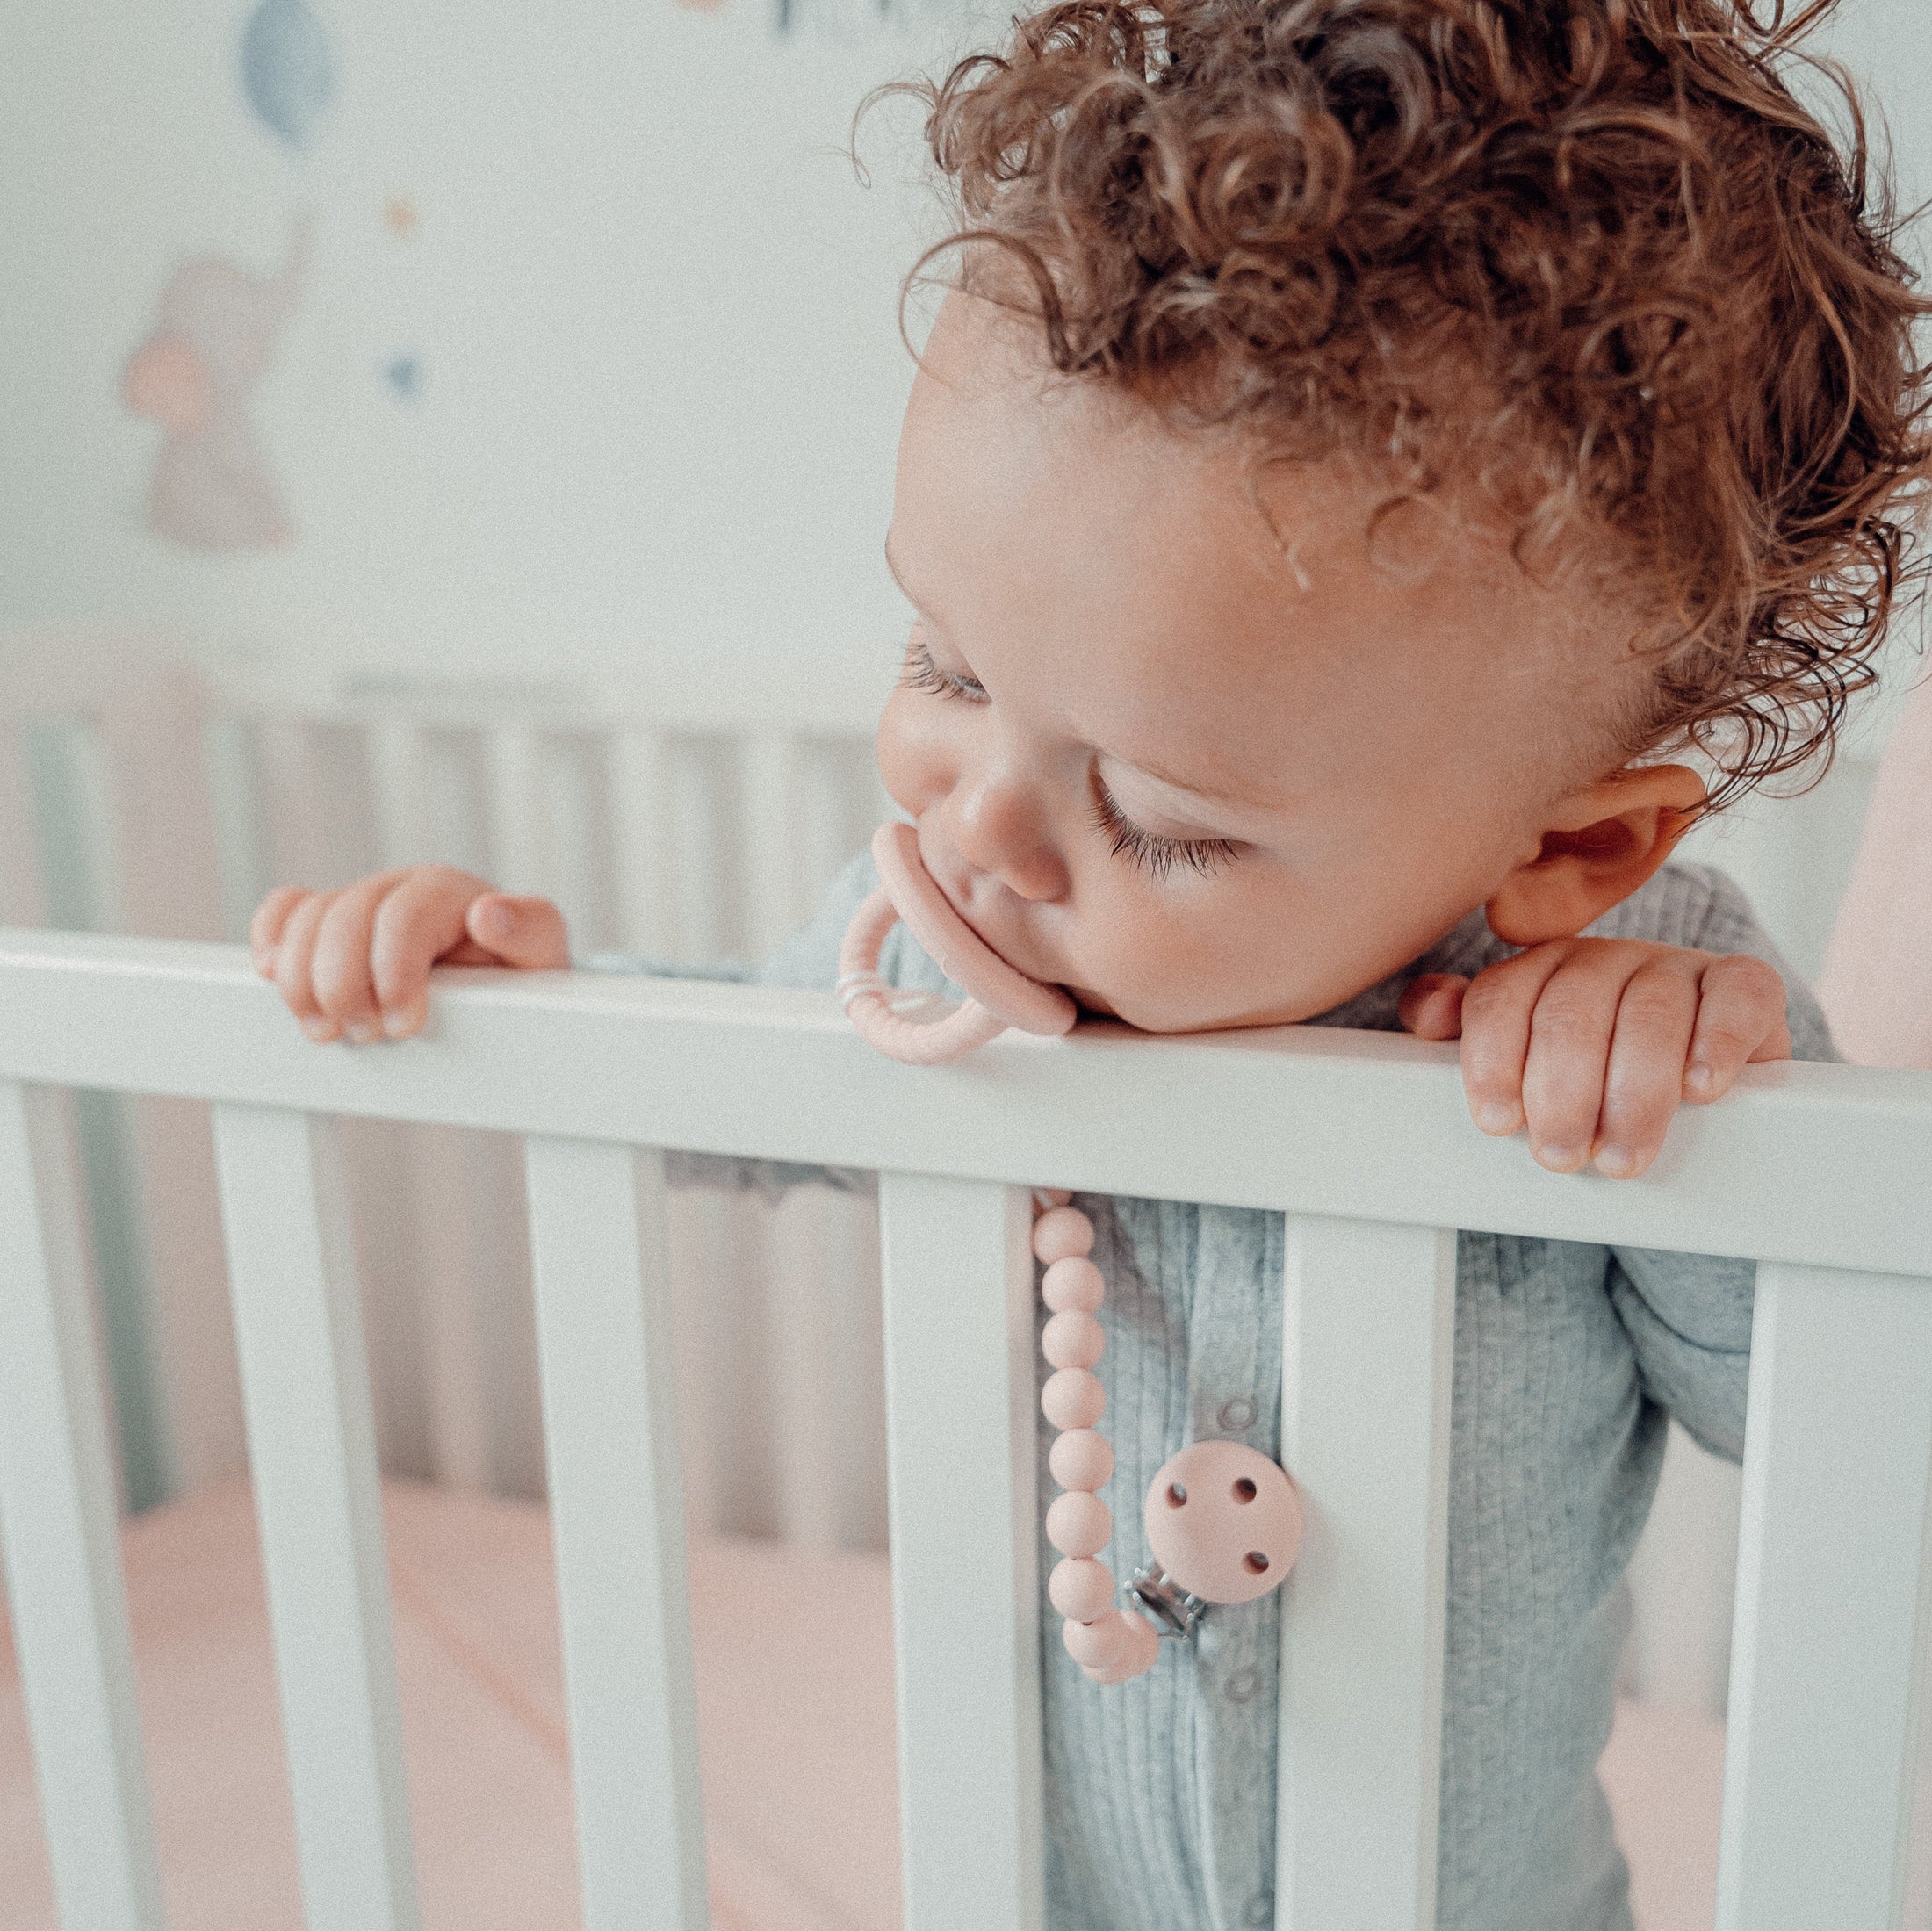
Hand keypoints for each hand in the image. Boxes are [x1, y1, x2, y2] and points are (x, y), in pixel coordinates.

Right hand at [250, 866, 568, 1042]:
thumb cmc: (520, 971)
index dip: (394, 974)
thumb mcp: (542, 955)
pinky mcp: (327, 920)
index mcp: (447, 890)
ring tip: (329, 1031)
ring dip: (302, 982)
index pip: (403, 916)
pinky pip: (283, 911)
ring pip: (305, 921)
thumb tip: (488, 914)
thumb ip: (529, 930)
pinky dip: (270, 940)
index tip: (405, 1027)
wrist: (499, 983)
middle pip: (345, 919)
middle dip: (345, 987)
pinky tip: (272, 974)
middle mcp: (397, 888)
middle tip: (369, 1036)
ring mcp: (358, 901)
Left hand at [1398, 939, 1790, 1178]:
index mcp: (1539, 970)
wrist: (1691, 1080)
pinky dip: (1718, 1041)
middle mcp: (1603, 959)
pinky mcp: (1743, 985)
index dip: (1493, 1060)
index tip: (1498, 1122)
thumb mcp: (1524, 1060)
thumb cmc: (1593, 1074)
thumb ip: (1469, 1035)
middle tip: (1560, 1157)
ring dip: (1635, 1094)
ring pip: (1649, 1014)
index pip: (1501, 998)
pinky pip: (1737, 995)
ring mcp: (1675, 967)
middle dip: (1561, 1094)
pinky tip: (1701, 1088)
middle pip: (1571, 1012)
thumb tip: (1425, 1014)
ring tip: (1622, 1157)